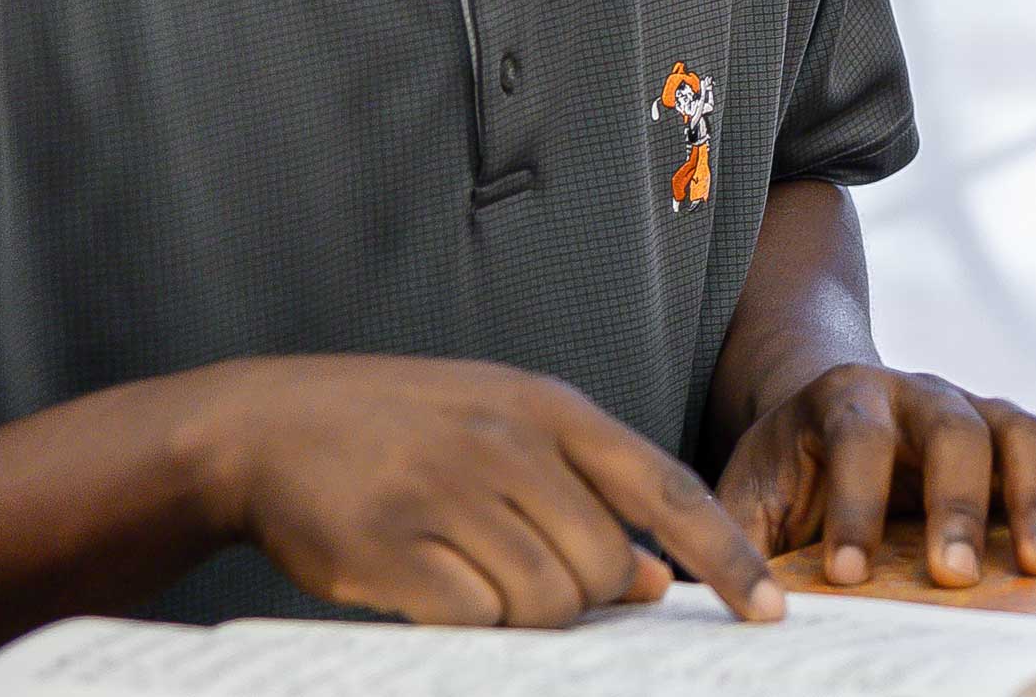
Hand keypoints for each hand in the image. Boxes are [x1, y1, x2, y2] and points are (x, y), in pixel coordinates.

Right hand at [178, 354, 785, 626]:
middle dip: (582, 598)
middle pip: (604, 566)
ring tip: (470, 575)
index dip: (724, 555)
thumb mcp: (505, 431)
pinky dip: (468, 626)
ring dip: (520, 616)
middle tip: (523, 577)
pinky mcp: (392, 547)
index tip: (766, 611)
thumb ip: (585, 493)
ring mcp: (451, 492)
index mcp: (551, 409)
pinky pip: (472, 621)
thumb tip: (652, 580)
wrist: (268, 426)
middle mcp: (510, 444)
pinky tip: (433, 591)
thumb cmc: (404, 431)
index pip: (667, 488)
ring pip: (543, 603)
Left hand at [715, 362, 1035, 588]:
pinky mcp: (1016, 438)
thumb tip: (721, 604)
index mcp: (846, 397)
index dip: (857, 503)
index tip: (850, 575)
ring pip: (1022, 431)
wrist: (834, 412)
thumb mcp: (747, 494)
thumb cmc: (788, 471)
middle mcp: (921, 392)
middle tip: (953, 578)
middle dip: (957, 505)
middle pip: (955, 429)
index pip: (858, 438)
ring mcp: (978, 409)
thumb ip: (734, 539)